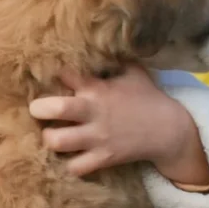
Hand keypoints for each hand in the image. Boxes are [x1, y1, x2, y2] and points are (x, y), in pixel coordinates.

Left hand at [28, 66, 208, 183]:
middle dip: (38, 108)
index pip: (65, 75)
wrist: (169, 130)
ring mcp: (97, 138)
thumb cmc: (147, 98)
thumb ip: (112, 61)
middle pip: (55, 109)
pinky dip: (69, 164)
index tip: (51, 78)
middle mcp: (94, 112)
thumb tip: (101, 40)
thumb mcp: (132, 72)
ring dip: (50, 138)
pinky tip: (70, 156)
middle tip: (38, 110)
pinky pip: (75, 167)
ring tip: (53, 135)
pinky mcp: (103, 159)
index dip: (53, 75)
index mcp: (98, 89)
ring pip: (57, 142)